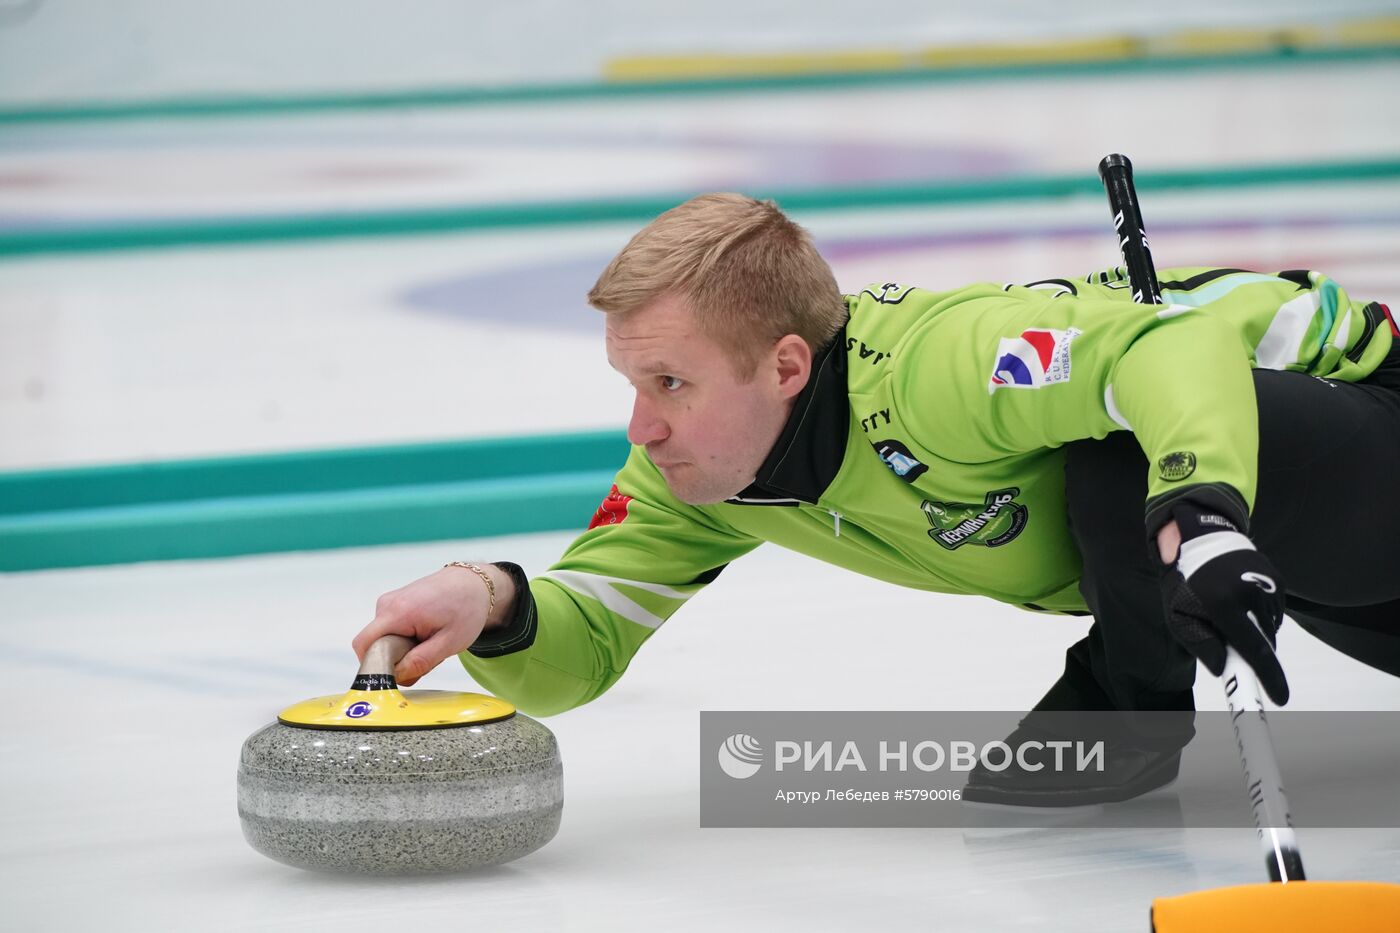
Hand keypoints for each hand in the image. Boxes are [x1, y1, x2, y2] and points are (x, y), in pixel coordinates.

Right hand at [352, 564, 506, 685]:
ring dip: (404, 650)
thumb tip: (397, 676)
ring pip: (384, 640)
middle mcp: (387, 604)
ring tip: (431, 641)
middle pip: (375, 645)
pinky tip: (427, 634)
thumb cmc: (466, 608)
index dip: (375, 665)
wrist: (474, 583)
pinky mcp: (394, 604)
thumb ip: (421, 661)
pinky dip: (406, 639)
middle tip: (428, 655)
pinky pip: (390, 631)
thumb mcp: (449, 642)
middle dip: (397, 659)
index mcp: (398, 612)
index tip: (398, 674)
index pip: (363, 645)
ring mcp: (389, 602)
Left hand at [1158, 505, 1288, 704]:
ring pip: (1271, 627)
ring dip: (1255, 631)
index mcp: (1224, 604)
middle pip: (1264, 642)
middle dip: (1253, 652)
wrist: (1201, 542)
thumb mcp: (1180, 617)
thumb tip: (1225, 671)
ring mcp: (1269, 583)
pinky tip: (1242, 600)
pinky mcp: (1279, 578)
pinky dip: (1261, 615)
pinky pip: (1275, 611)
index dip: (1269, 678)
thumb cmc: (1186, 585)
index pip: (1254, 649)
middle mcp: (1251, 593)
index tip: (1280, 698)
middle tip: (1233, 642)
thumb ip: (1201, 646)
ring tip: (1232, 612)